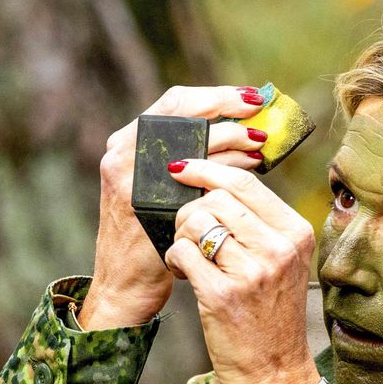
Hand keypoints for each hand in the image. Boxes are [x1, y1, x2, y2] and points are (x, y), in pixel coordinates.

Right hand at [79, 85, 270, 329]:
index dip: (214, 96)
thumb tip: (245, 138)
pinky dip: (223, 169)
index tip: (251, 97)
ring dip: (229, 138)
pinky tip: (247, 172)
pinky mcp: (141, 202)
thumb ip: (192, 163)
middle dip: (224, 107)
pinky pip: (191, 175)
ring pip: (187, 140)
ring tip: (258, 143)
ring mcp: (129, 177)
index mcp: (128, 144)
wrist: (125, 286)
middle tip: (260, 110)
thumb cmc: (153, 239)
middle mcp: (123, 153)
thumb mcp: (166, 192)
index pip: (174, 103)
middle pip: (179, 111)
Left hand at [164, 159, 318, 383]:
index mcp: (296, 234)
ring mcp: (252, 272)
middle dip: (191, 211)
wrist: (275, 372)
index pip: (245, 183)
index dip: (207, 169)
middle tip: (190, 235)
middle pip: (216, 199)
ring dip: (181, 236)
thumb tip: (215, 179)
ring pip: (195, 222)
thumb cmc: (273, 315)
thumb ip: (261, 223)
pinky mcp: (223, 295)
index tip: (183, 168)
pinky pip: (182, 252)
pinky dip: (174, 259)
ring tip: (189, 258)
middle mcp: (278, 249)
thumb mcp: (284, 263)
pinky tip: (184, 274)